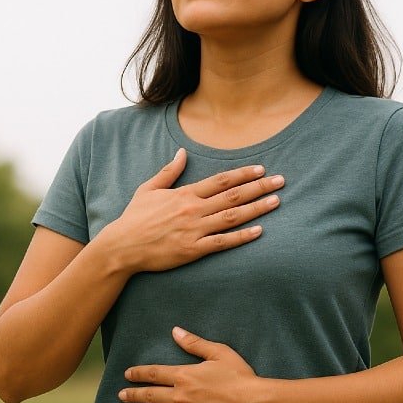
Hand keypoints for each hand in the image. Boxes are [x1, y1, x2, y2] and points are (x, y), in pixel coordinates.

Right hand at [108, 148, 284, 274]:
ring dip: (257, 208)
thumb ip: (169, 171)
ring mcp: (195, 230)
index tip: (261, 169)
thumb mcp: (149, 189)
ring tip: (276, 201)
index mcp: (185, 193)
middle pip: (234, 195)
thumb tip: (182, 152)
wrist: (122, 246)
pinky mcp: (193, 250)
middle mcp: (194, 209)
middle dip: (259, 187)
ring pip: (233, 216)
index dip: (244, 174)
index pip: (221, 180)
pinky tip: (259, 231)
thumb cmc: (134, 218)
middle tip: (280, 182)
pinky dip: (242, 237)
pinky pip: (222, 242)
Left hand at [119, 327, 260, 402]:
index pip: (154, 374)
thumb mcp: (219, 353)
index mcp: (184, 375)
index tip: (127, 374)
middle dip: (133, 394)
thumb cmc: (239, 377)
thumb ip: (194, 343)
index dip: (139, 374)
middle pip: (149, 395)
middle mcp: (180, 397)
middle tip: (121, 395)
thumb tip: (176, 331)